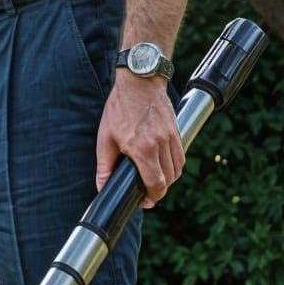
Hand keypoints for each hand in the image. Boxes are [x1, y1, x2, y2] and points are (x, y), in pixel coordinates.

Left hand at [95, 74, 183, 208]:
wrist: (139, 83)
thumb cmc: (119, 109)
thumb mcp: (105, 138)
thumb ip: (105, 166)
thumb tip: (102, 187)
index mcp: (142, 148)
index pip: (155, 183)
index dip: (152, 197)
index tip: (145, 202)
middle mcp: (160, 144)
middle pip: (169, 179)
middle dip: (159, 191)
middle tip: (148, 194)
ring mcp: (171, 137)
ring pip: (177, 169)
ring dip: (168, 180)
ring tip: (155, 182)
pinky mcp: (177, 131)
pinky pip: (181, 156)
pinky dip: (175, 166)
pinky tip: (164, 167)